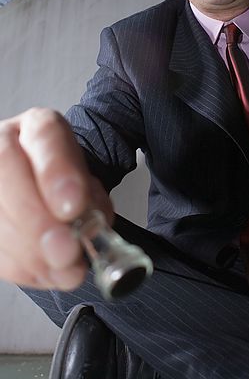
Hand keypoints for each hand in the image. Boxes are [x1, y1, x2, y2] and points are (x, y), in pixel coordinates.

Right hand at [0, 108, 113, 289]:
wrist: (44, 189)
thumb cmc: (65, 185)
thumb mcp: (88, 185)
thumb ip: (90, 202)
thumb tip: (86, 233)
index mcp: (38, 126)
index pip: (44, 134)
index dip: (56, 172)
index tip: (73, 206)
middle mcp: (4, 143)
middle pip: (6, 169)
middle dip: (36, 219)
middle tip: (65, 250)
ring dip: (28, 250)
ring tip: (61, 269)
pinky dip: (18, 265)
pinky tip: (43, 272)